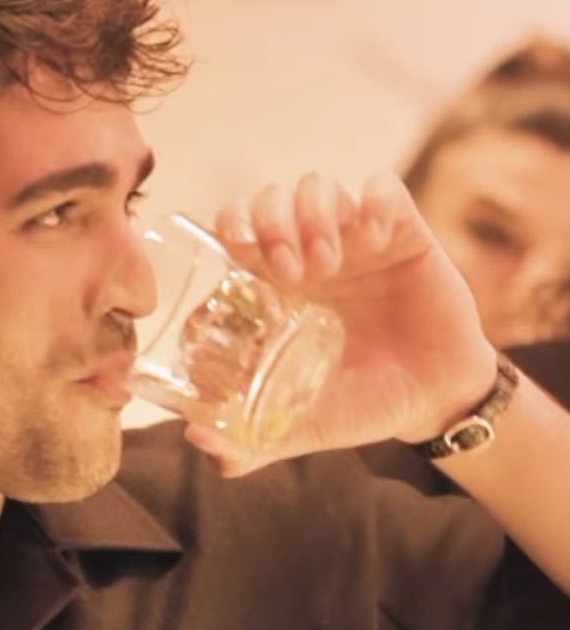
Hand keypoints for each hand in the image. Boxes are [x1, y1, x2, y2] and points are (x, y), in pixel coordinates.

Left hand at [187, 172, 496, 475]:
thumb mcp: (302, 426)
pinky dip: (372, 202)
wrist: (433, 402)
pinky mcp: (404, 233)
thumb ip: (250, 443)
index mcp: (281, 288)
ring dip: (314, 215)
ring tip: (327, 264)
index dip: (230, 225)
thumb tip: (195, 438)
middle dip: (270, 221)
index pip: (239, 227)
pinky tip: (373, 240)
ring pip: (319, 186)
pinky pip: (382, 188)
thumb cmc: (363, 405)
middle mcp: (313, 255)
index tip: (237, 254)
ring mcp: (357, 240)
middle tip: (285, 268)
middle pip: (272, 198)